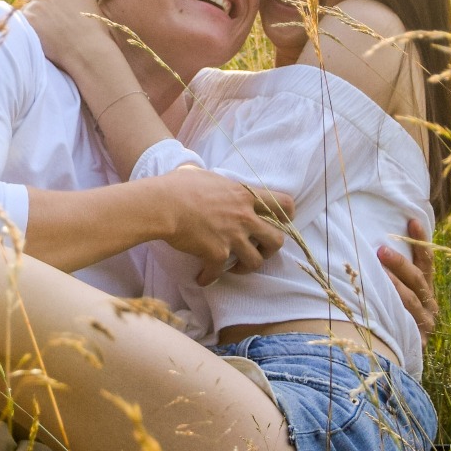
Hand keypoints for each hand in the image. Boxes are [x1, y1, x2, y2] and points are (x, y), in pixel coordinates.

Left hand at [19, 0, 116, 74]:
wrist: (87, 49)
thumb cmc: (92, 26)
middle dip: (29, 2)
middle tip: (34, 16)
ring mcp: (34, 7)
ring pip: (21, 8)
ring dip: (26, 15)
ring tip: (35, 28)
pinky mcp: (28, 22)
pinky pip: (18, 20)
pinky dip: (22, 26)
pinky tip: (30, 34)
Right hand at [153, 165, 294, 284]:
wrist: (162, 205)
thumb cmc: (177, 186)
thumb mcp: (201, 174)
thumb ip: (209, 180)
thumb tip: (194, 173)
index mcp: (244, 195)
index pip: (284, 204)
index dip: (288, 216)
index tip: (280, 223)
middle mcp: (244, 217)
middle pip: (277, 240)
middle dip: (270, 249)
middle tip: (258, 250)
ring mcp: (233, 237)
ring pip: (256, 262)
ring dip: (246, 267)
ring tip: (235, 267)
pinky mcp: (217, 254)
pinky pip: (219, 273)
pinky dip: (209, 277)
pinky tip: (202, 278)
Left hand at [378, 218, 437, 342]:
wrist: (396, 359)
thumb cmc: (392, 319)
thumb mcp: (396, 296)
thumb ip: (393, 276)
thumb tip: (374, 245)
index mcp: (427, 290)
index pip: (426, 261)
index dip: (420, 241)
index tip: (412, 221)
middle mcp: (430, 305)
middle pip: (417, 279)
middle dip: (400, 264)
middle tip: (381, 250)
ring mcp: (425, 322)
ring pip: (410, 300)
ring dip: (394, 285)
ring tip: (378, 271)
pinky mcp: (417, 339)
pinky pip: (403, 322)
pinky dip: (391, 311)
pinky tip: (375, 303)